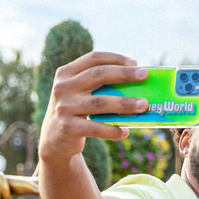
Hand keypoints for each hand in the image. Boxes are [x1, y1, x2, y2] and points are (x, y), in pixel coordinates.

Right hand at [38, 52, 148, 167]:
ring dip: (125, 103)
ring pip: (100, 102)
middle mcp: (63, 87)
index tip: (135, 62)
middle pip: (98, 75)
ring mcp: (64, 107)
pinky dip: (112, 130)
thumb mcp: (78, 93)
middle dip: (124, 74)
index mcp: (66, 73)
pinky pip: (96, 128)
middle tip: (144, 76)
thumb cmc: (76, 112)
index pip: (93, 59)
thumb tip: (136, 83)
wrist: (54, 140)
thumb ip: (97, 86)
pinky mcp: (68, 127)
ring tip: (144, 105)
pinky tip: (125, 132)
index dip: (115, 58)